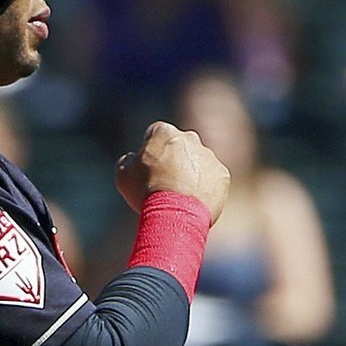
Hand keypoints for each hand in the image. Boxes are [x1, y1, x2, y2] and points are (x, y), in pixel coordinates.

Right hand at [115, 120, 229, 221]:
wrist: (175, 214)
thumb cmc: (146, 192)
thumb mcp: (123, 175)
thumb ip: (128, 161)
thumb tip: (133, 159)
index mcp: (164, 132)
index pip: (156, 135)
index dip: (151, 152)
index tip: (149, 168)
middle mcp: (190, 138)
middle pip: (180, 146)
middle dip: (174, 160)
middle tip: (166, 183)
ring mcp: (208, 156)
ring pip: (198, 163)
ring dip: (191, 175)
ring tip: (180, 197)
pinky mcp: (222, 174)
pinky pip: (213, 179)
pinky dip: (206, 188)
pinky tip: (194, 202)